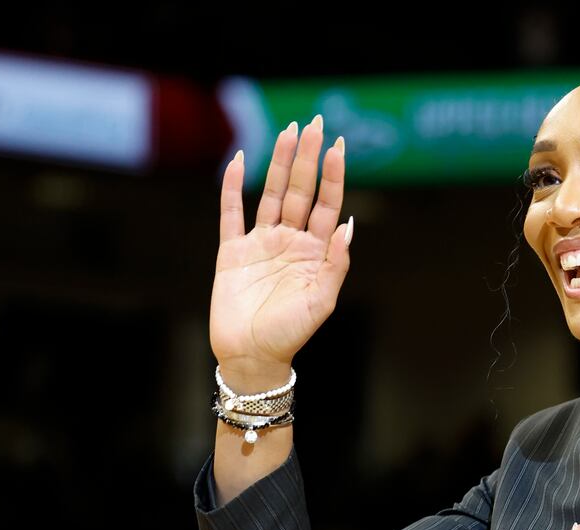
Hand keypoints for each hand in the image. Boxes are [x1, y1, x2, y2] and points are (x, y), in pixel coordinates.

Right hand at [210, 117, 352, 379]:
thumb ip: (335, 264)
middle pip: (301, 191)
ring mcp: (261, 244)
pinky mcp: (231, 252)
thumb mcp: (320, 302)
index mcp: (314, 253)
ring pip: (272, 193)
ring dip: (280, 163)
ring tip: (289, 130)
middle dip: (308, 158)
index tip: (338, 146)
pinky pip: (231, 213)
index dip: (333, 176)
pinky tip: (238, 160)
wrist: (250, 356)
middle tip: (315, 122)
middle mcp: (290, 242)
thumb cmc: (289, 334)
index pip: (327, 205)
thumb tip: (348, 225)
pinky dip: (233, 187)